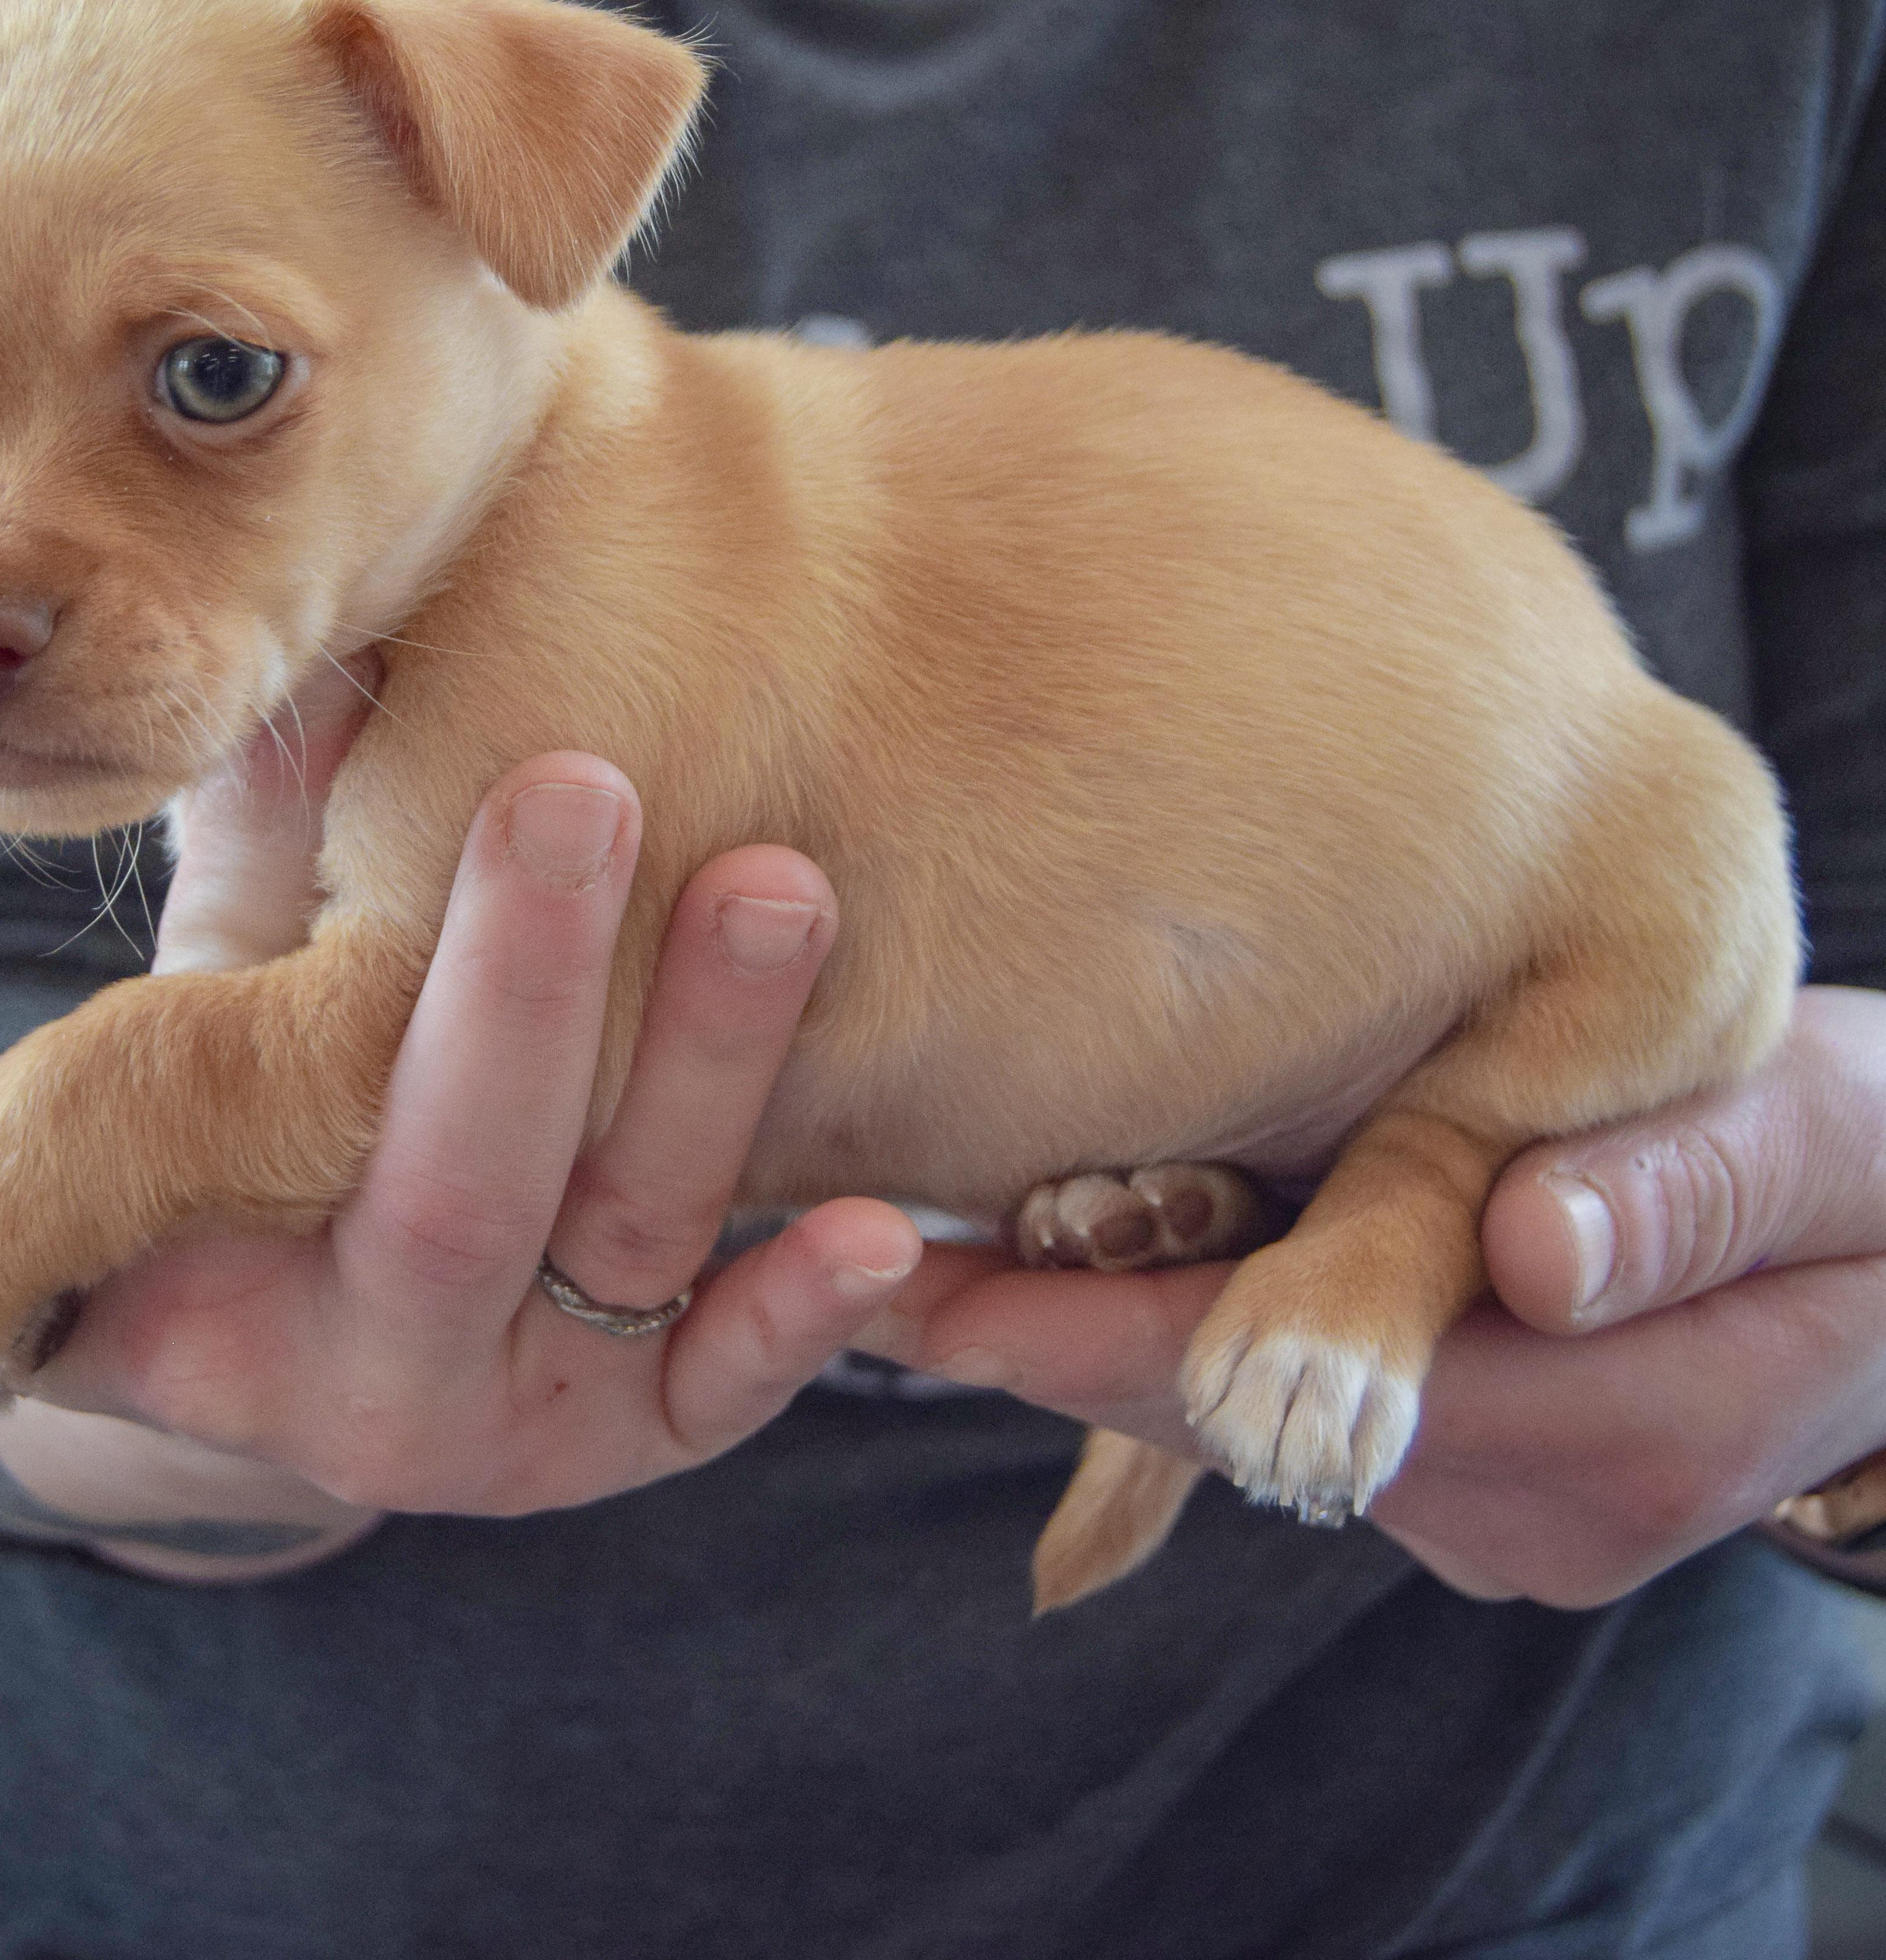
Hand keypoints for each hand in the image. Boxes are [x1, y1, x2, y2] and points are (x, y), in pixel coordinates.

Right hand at [0, 680, 920, 1564]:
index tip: (339, 765)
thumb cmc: (205, 1224)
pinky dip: (812, 1312)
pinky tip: (883, 1228)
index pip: (269, 1147)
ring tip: (777, 886)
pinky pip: (751, 1371)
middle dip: (525, 991)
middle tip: (577, 788)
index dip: (283, 1001)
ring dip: (711, 1067)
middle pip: (476, 1175)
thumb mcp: (64, 1201)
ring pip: (646, 1224)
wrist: (324, 1364)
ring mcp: (557, 1388)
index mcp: (250, 1302)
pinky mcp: (668, 1409)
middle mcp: (408, 1354)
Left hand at [859, 986, 1885, 1605]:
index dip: (1108, 1346)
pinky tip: (1080, 1248)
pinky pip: (1295, 1395)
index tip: (941, 1303)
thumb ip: (1680, 1194)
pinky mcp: (1472, 1464)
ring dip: (1103, 1331)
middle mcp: (1525, 1506)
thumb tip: (1526, 1254)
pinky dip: (1189, 1325)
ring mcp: (1493, 1501)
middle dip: (1054, 1343)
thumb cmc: (1870, 1173)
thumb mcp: (1818, 1145)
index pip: (1311, 1395)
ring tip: (929, 1245)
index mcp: (1612, 1433)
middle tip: (867, 1262)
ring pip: (1248, 1416)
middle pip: (1239, 1424)